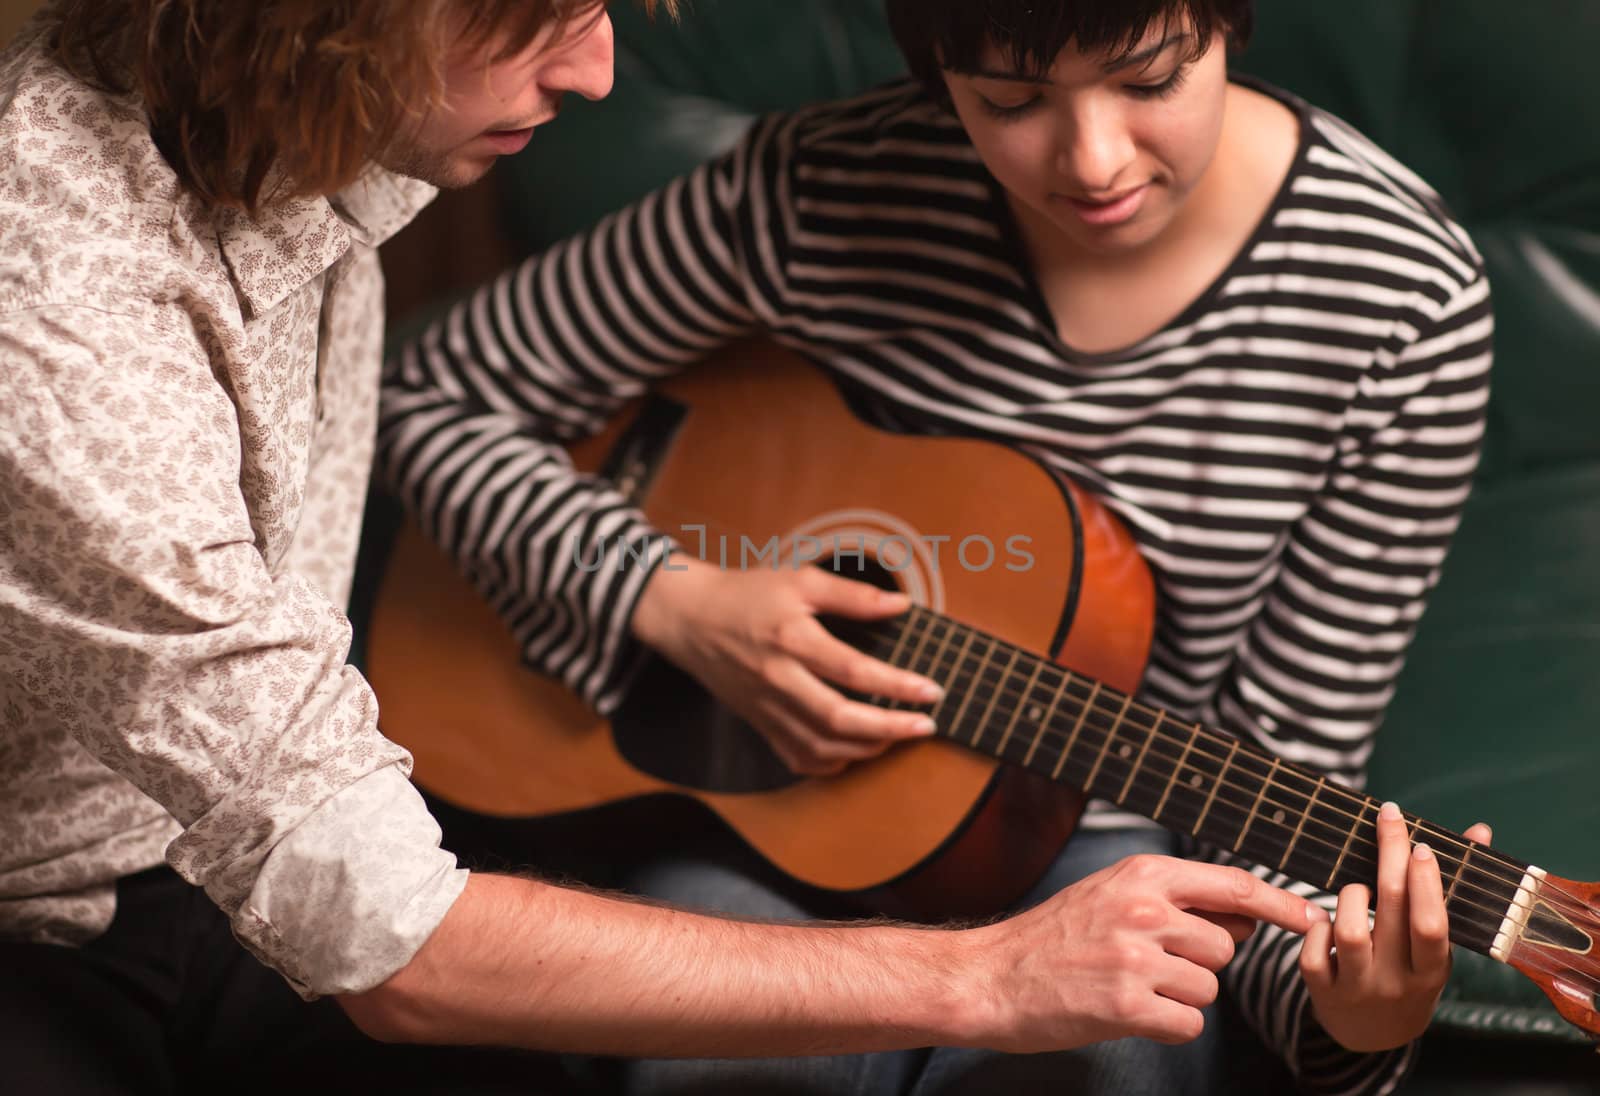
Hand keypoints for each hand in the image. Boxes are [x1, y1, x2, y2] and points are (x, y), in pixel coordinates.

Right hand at [630, 554, 942, 774]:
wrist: (690, 619)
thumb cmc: (747, 595)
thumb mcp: (799, 580)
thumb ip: (852, 595)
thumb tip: (901, 604)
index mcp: (791, 639)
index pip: (852, 670)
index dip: (896, 684)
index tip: (931, 691)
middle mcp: (778, 679)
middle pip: (838, 719)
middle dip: (889, 728)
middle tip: (925, 726)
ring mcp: (766, 707)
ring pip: (820, 746)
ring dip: (865, 748)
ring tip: (896, 736)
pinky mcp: (759, 723)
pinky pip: (797, 757)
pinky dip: (831, 763)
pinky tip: (854, 751)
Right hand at [969, 855, 1328, 1050]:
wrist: (990, 977)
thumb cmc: (1051, 938)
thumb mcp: (1109, 894)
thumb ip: (1173, 899)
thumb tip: (1246, 916)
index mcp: (1141, 876)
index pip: (1234, 886)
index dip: (1280, 906)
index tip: (1311, 917)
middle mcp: (1143, 910)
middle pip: (1223, 949)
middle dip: (1197, 965)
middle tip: (1146, 965)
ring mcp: (1135, 958)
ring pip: (1207, 990)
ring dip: (1178, 998)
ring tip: (1128, 986)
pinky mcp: (1127, 1006)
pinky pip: (1188, 1025)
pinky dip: (1165, 1026)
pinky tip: (1126, 1012)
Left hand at [1300, 800, 1493, 1050]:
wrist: (1374, 1035)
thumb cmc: (1410, 973)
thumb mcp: (1436, 945)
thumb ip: (1452, 890)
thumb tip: (1480, 830)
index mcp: (1431, 971)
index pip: (1431, 924)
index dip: (1426, 883)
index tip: (1422, 844)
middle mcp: (1396, 981)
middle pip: (1391, 910)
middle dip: (1390, 856)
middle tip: (1389, 818)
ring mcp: (1357, 987)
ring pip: (1347, 929)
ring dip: (1351, 895)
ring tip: (1358, 889)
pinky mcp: (1321, 990)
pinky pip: (1312, 949)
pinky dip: (1317, 926)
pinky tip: (1328, 922)